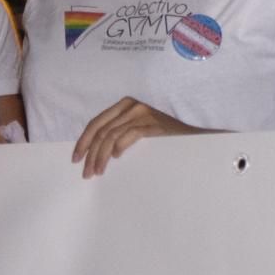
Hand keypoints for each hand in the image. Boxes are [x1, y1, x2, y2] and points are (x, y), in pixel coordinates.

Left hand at [71, 97, 194, 178]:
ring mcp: (142, 112)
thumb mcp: (147, 121)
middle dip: (89, 152)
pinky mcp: (154, 122)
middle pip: (100, 130)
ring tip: (97, 172)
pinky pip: (129, 135)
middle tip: (85, 172)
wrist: (198, 113)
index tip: (76, 157)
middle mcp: (132, 105)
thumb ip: (129, 127)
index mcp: (127, 103)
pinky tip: (117, 158)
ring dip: (101, 156)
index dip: (83, 140)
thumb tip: (109, 149)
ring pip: (111, 135)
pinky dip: (119, 147)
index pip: (97, 122)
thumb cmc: (174, 120)